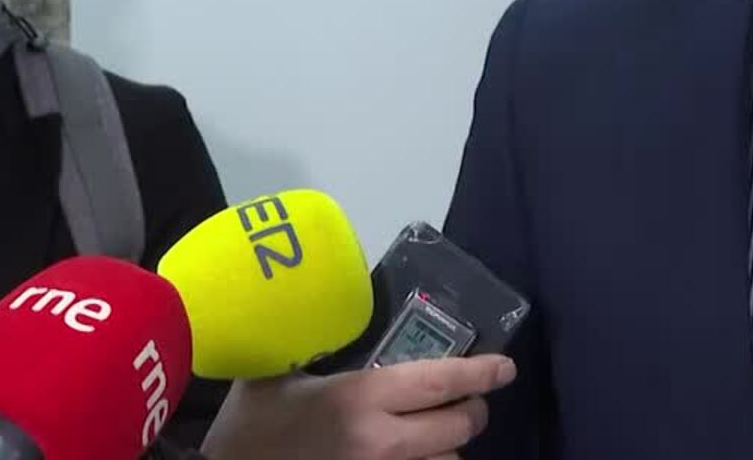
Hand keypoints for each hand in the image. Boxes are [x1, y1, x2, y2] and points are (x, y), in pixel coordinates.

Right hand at [200, 355, 516, 459]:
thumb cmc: (248, 426)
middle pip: (457, 428)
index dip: (481, 372)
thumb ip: (316, 344)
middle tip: (468, 398)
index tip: (504, 366)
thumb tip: (341, 306)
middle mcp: (380, 444)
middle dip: (471, 410)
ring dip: (448, 445)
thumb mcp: (278, 372)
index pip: (442, 381)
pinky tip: (416, 454)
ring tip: (438, 429)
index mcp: (361, 400)